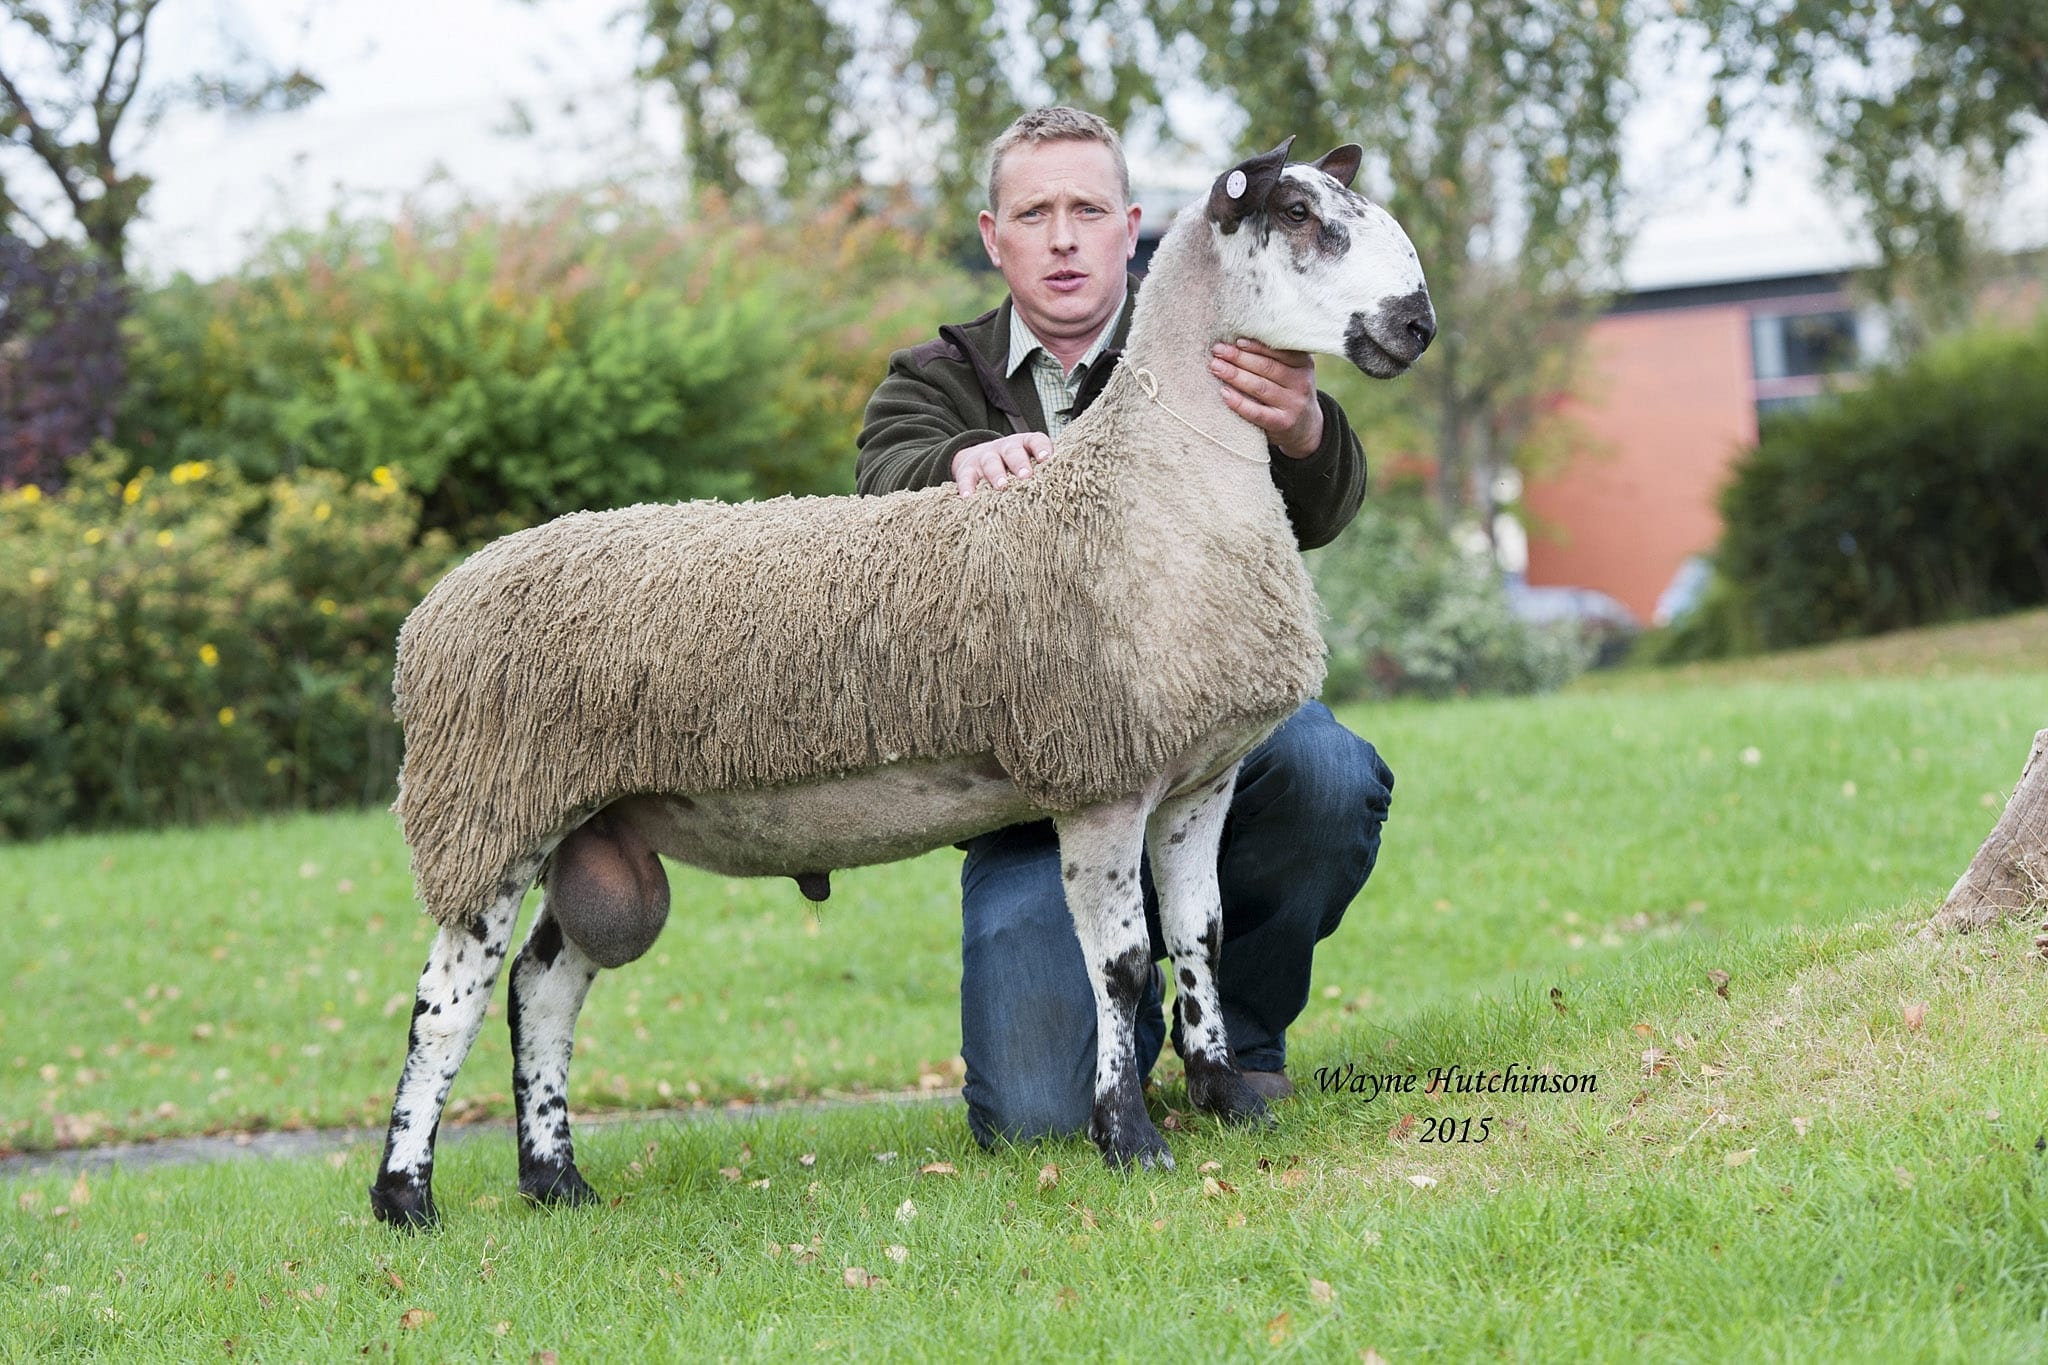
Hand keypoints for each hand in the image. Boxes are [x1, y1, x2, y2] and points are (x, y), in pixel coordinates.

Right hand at [951, 432, 1052, 495]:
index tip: (1046, 459)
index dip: (1041, 448)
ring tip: (1002, 487)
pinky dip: (967, 487)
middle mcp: (1006, 448)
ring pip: (991, 462)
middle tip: (1026, 476)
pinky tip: (969, 497)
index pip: (1036, 441)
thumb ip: (1044, 473)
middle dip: (1020, 463)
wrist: (979, 458)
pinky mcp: (968, 469)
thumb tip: (1067, 496)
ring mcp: (986, 457)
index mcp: (1025, 445)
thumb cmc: (1014, 467)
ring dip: (997, 474)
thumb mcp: (1028, 463)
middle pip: (1013, 451)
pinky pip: (966, 477)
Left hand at [1211, 339, 1324, 457]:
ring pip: (1260, 387)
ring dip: (1235, 375)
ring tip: (1216, 367)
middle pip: (1266, 367)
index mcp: (1303, 364)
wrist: (1306, 427)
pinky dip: (1239, 402)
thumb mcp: (1291, 371)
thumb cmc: (1289, 391)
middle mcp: (1301, 383)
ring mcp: (1293, 404)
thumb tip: (1237, 342)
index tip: (1235, 340)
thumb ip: (1274, 358)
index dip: (1255, 345)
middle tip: (1217, 351)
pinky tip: (1224, 393)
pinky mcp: (1282, 423)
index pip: (1278, 351)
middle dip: (1239, 357)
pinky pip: (1257, 412)